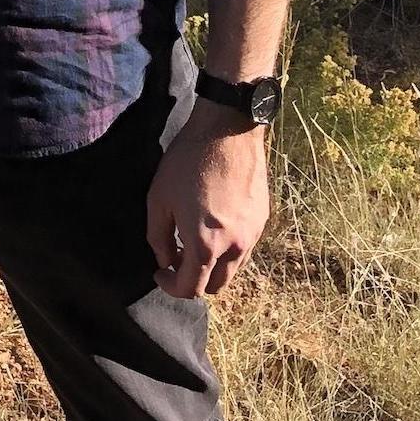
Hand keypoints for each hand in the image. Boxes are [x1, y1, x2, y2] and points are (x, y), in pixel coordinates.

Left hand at [145, 116, 271, 298]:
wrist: (226, 132)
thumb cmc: (187, 163)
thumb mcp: (158, 200)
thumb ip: (158, 238)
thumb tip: (165, 261)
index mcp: (205, 245)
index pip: (190, 288)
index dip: (170, 286)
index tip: (160, 272)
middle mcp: (233, 247)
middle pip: (214, 286)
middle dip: (193, 282)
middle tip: (176, 260)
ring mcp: (252, 235)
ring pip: (232, 270)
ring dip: (212, 268)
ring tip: (193, 243)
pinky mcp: (261, 221)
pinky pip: (244, 249)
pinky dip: (227, 251)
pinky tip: (213, 227)